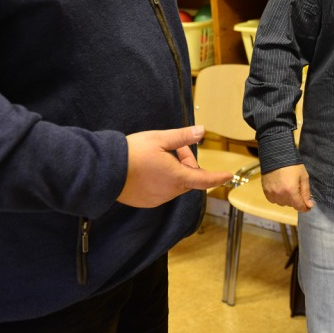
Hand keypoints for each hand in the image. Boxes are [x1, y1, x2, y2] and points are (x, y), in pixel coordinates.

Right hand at [117, 125, 233, 207]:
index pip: (204, 180)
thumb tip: (201, 131)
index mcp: (176, 177)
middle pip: (188, 178)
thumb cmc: (132, 152)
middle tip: (175, 147)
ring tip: (157, 156)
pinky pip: (161, 190)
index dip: (218, 177)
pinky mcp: (146, 201)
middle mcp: (169, 192)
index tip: (228, 176)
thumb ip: (183, 137)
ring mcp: (157, 198)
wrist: (104, 170)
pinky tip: (147, 168)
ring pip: (174, 184)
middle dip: (186, 163)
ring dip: (174, 171)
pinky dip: (161, 180)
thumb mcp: (159, 139)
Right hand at [261, 164, 314, 211]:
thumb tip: (309, 205)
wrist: (276, 155)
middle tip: (298, 189)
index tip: (308, 205)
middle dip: (296, 200)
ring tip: (289, 187)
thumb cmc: (292, 164)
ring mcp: (271, 194)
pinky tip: (281, 189)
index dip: (305, 207)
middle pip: (291, 205)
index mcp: (291, 191)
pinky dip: (278, 197)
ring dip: (287, 199)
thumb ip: (306, 192)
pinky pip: (274, 200)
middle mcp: (280, 195)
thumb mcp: (303, 176)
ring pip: (282, 203)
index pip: (299, 207)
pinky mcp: (265, 191)